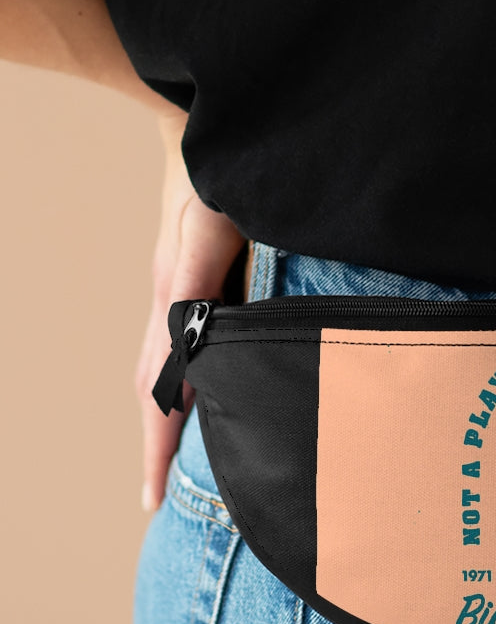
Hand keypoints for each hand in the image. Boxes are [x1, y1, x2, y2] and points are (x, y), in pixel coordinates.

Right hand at [136, 112, 245, 510]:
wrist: (201, 124)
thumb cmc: (215, 172)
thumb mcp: (211, 227)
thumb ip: (200, 284)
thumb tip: (192, 349)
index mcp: (176, 302)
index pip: (160, 391)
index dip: (158, 446)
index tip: (152, 499)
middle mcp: (171, 304)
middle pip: (153, 391)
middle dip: (155, 447)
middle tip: (157, 499)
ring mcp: (178, 293)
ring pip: (162, 371)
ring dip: (165, 419)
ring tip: (172, 463)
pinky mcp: (192, 282)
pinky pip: (178, 346)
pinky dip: (179, 384)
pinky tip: (198, 396)